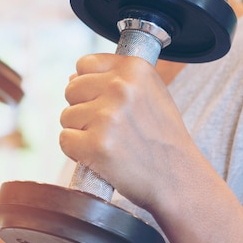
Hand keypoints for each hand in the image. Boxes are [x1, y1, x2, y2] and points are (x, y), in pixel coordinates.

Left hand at [59, 53, 198, 210]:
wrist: (177, 178)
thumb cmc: (161, 138)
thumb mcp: (150, 94)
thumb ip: (114, 80)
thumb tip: (73, 76)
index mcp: (135, 69)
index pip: (84, 64)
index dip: (89, 85)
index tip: (104, 102)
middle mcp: (120, 88)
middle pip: (71, 89)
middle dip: (82, 109)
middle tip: (108, 128)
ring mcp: (107, 116)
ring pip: (66, 116)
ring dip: (80, 132)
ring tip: (108, 142)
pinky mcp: (95, 144)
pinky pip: (65, 140)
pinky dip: (76, 152)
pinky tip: (99, 156)